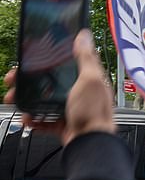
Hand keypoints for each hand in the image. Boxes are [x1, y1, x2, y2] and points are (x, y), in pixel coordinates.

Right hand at [4, 30, 115, 145]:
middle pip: (49, 82)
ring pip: (43, 100)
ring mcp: (71, 109)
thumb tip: (84, 36)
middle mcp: (80, 93)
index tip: (30, 58)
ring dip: (27, 100)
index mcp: (88, 80)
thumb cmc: (94, 113)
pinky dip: (34, 119)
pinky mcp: (65, 123)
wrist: (90, 143)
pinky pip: (45, 119)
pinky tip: (27, 117)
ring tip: (14, 99)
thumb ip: (86, 59)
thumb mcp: (90, 80)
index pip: (65, 63)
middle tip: (13, 81)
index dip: (47, 59)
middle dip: (29, 81)